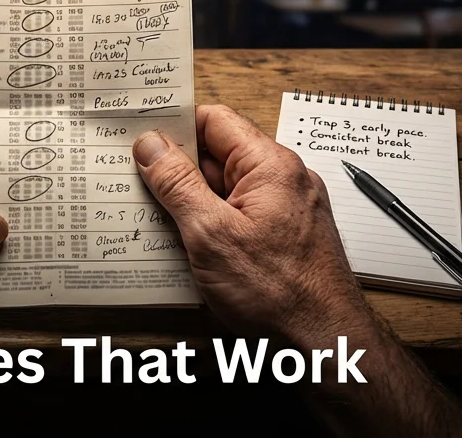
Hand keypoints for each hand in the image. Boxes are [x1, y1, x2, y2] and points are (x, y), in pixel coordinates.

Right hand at [133, 106, 461, 435]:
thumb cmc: (279, 293)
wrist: (324, 342)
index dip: (174, 126)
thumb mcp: (210, 233)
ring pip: (224, 189)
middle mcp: (283, 179)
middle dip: (176, 170)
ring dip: (190, 202)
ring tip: (158, 220)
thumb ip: (177, 184)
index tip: (139, 138)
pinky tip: (187, 246)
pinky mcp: (281, 235)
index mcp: (270, 165)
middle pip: (217, 155)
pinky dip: (210, 224)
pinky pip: (237, 215)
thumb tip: (151, 146)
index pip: (215, 120)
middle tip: (137, 183)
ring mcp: (285, 208)